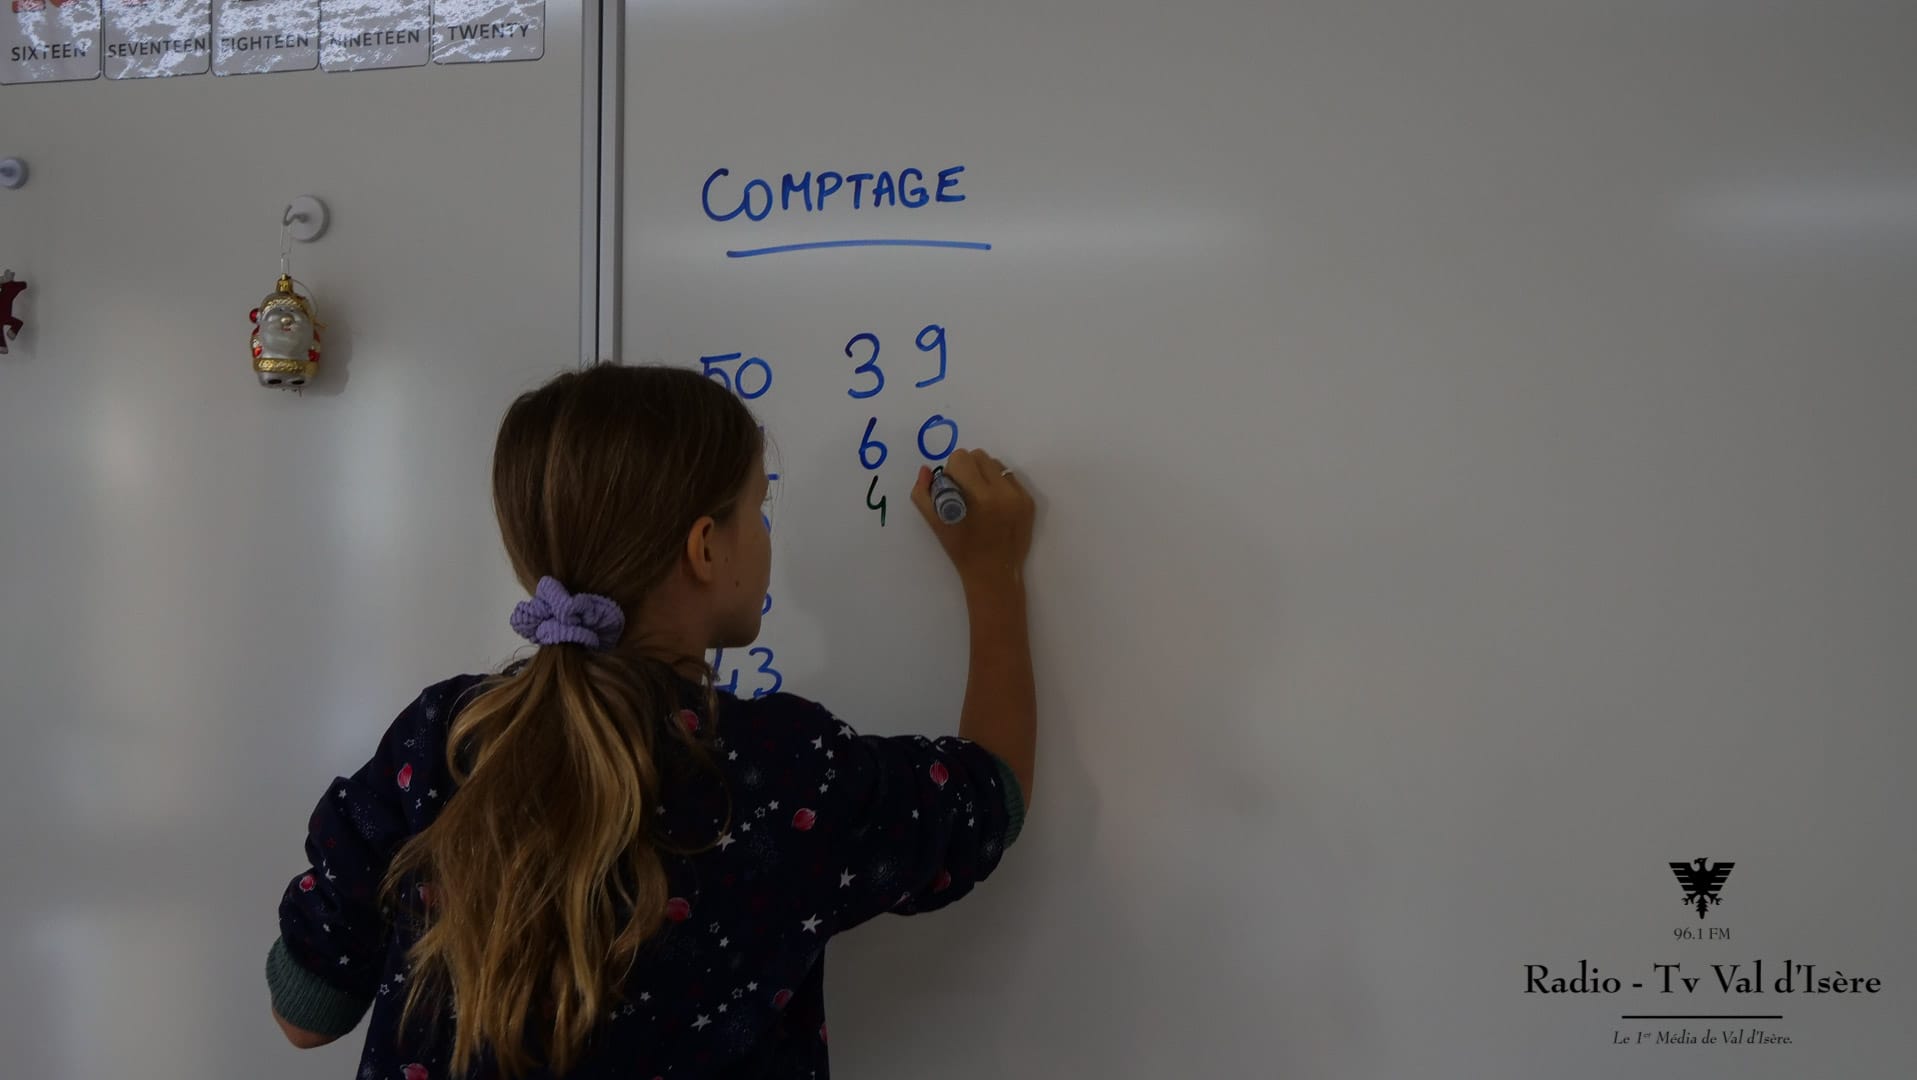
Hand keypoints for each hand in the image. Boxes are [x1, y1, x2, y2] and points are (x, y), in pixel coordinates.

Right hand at [912, 448, 1034, 584]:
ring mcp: (1020, 496)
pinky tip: (993, 504)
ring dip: (984, 474)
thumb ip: (923, 494)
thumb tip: (926, 469)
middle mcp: (1004, 492)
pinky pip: (1010, 478)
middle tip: (963, 490)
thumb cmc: (962, 550)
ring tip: (979, 496)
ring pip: (996, 464)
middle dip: (967, 469)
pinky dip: (998, 485)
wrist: (994, 574)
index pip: (962, 458)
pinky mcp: (1029, 501)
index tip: (951, 488)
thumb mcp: (936, 524)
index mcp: (980, 497)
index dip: (952, 471)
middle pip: (979, 456)